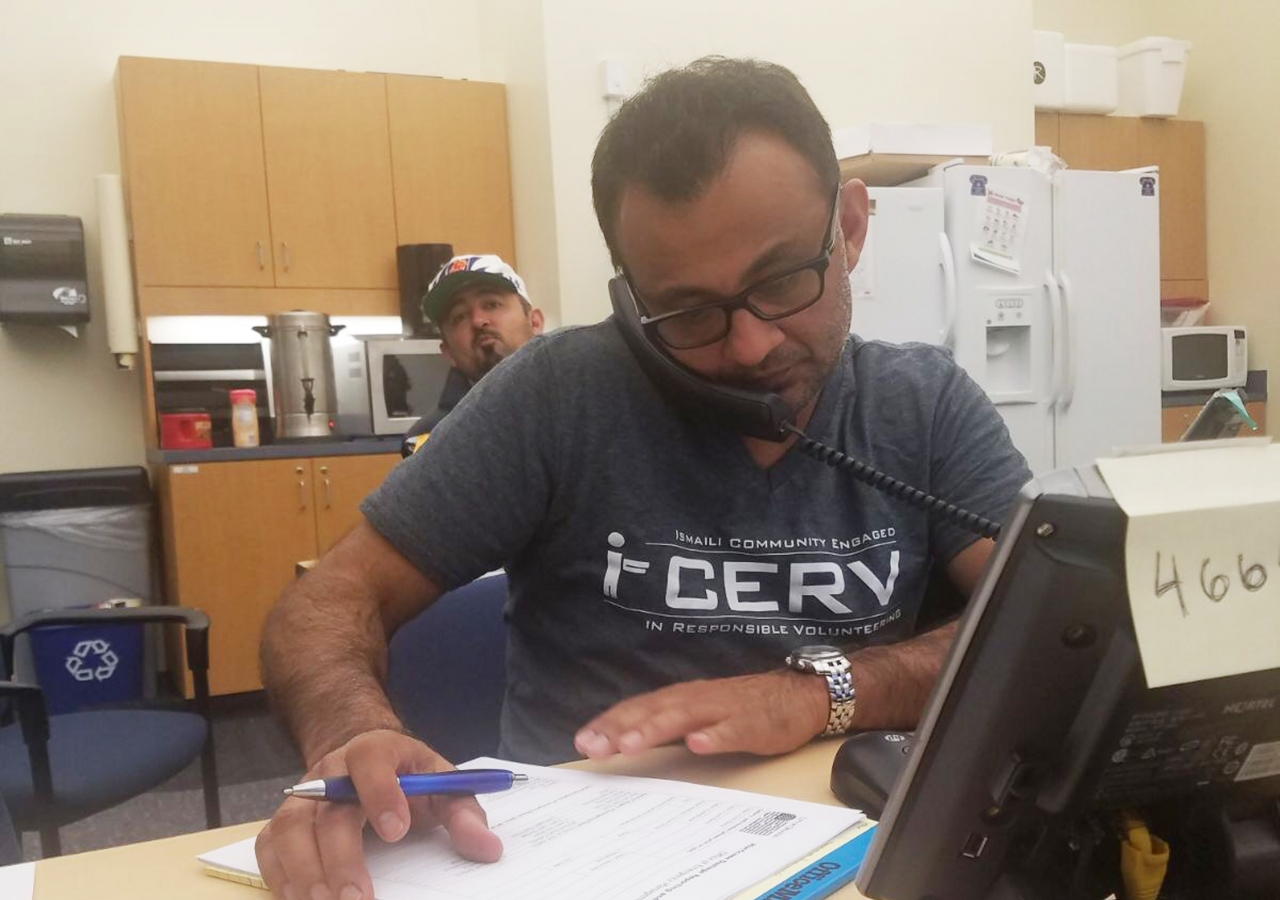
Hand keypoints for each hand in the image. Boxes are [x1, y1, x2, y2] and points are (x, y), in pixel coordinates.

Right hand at [255, 729, 502, 899]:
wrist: (362, 759)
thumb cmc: (407, 777)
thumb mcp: (442, 784)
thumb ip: (465, 813)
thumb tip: (488, 848)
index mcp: (375, 750)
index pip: (371, 760)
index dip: (380, 792)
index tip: (396, 831)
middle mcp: (331, 771)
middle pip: (328, 810)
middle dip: (341, 857)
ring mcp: (302, 797)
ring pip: (290, 830)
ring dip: (304, 874)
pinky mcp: (283, 822)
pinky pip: (270, 848)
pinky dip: (279, 878)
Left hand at [573, 670, 828, 758]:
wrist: (797, 695)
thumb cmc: (741, 708)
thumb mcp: (697, 715)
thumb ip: (664, 727)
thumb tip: (621, 743)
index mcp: (680, 699)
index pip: (637, 709)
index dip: (610, 724)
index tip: (583, 741)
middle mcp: (696, 699)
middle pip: (653, 711)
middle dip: (622, 728)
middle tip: (595, 746)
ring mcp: (724, 709)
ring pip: (685, 717)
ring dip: (656, 729)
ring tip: (632, 744)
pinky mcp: (752, 722)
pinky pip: (732, 729)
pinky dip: (714, 735)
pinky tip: (698, 744)